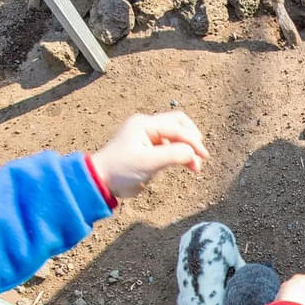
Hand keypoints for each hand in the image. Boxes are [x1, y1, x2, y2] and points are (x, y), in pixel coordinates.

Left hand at [90, 112, 210, 197]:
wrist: (100, 180)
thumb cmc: (120, 171)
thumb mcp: (149, 163)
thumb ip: (173, 155)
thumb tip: (193, 153)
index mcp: (145, 124)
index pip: (177, 128)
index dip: (193, 142)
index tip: (204, 157)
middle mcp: (146, 126)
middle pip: (178, 124)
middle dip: (192, 139)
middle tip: (200, 157)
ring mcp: (146, 135)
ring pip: (175, 135)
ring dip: (186, 147)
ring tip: (194, 166)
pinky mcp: (146, 147)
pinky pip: (168, 145)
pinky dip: (178, 153)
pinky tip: (184, 164)